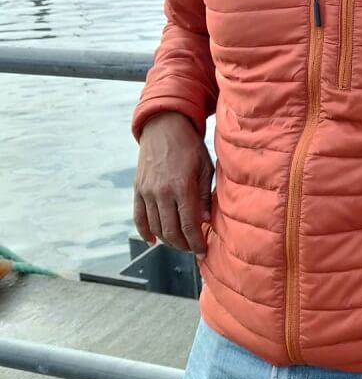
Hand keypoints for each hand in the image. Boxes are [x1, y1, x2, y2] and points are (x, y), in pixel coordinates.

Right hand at [133, 112, 213, 257]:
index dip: (197, 242)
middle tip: (193, 248)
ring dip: (167, 240)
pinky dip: (145, 232)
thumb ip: (204, 195)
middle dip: (183, 245)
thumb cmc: (189, 145)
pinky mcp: (138, 189)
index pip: (189, 225)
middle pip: (171, 231)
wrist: (164, 127)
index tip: (203, 251)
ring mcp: (147, 192)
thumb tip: (204, 220)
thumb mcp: (205, 167)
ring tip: (180, 242)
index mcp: (182, 187)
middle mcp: (162, 192)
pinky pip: (139, 217)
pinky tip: (153, 240)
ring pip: (155, 228)